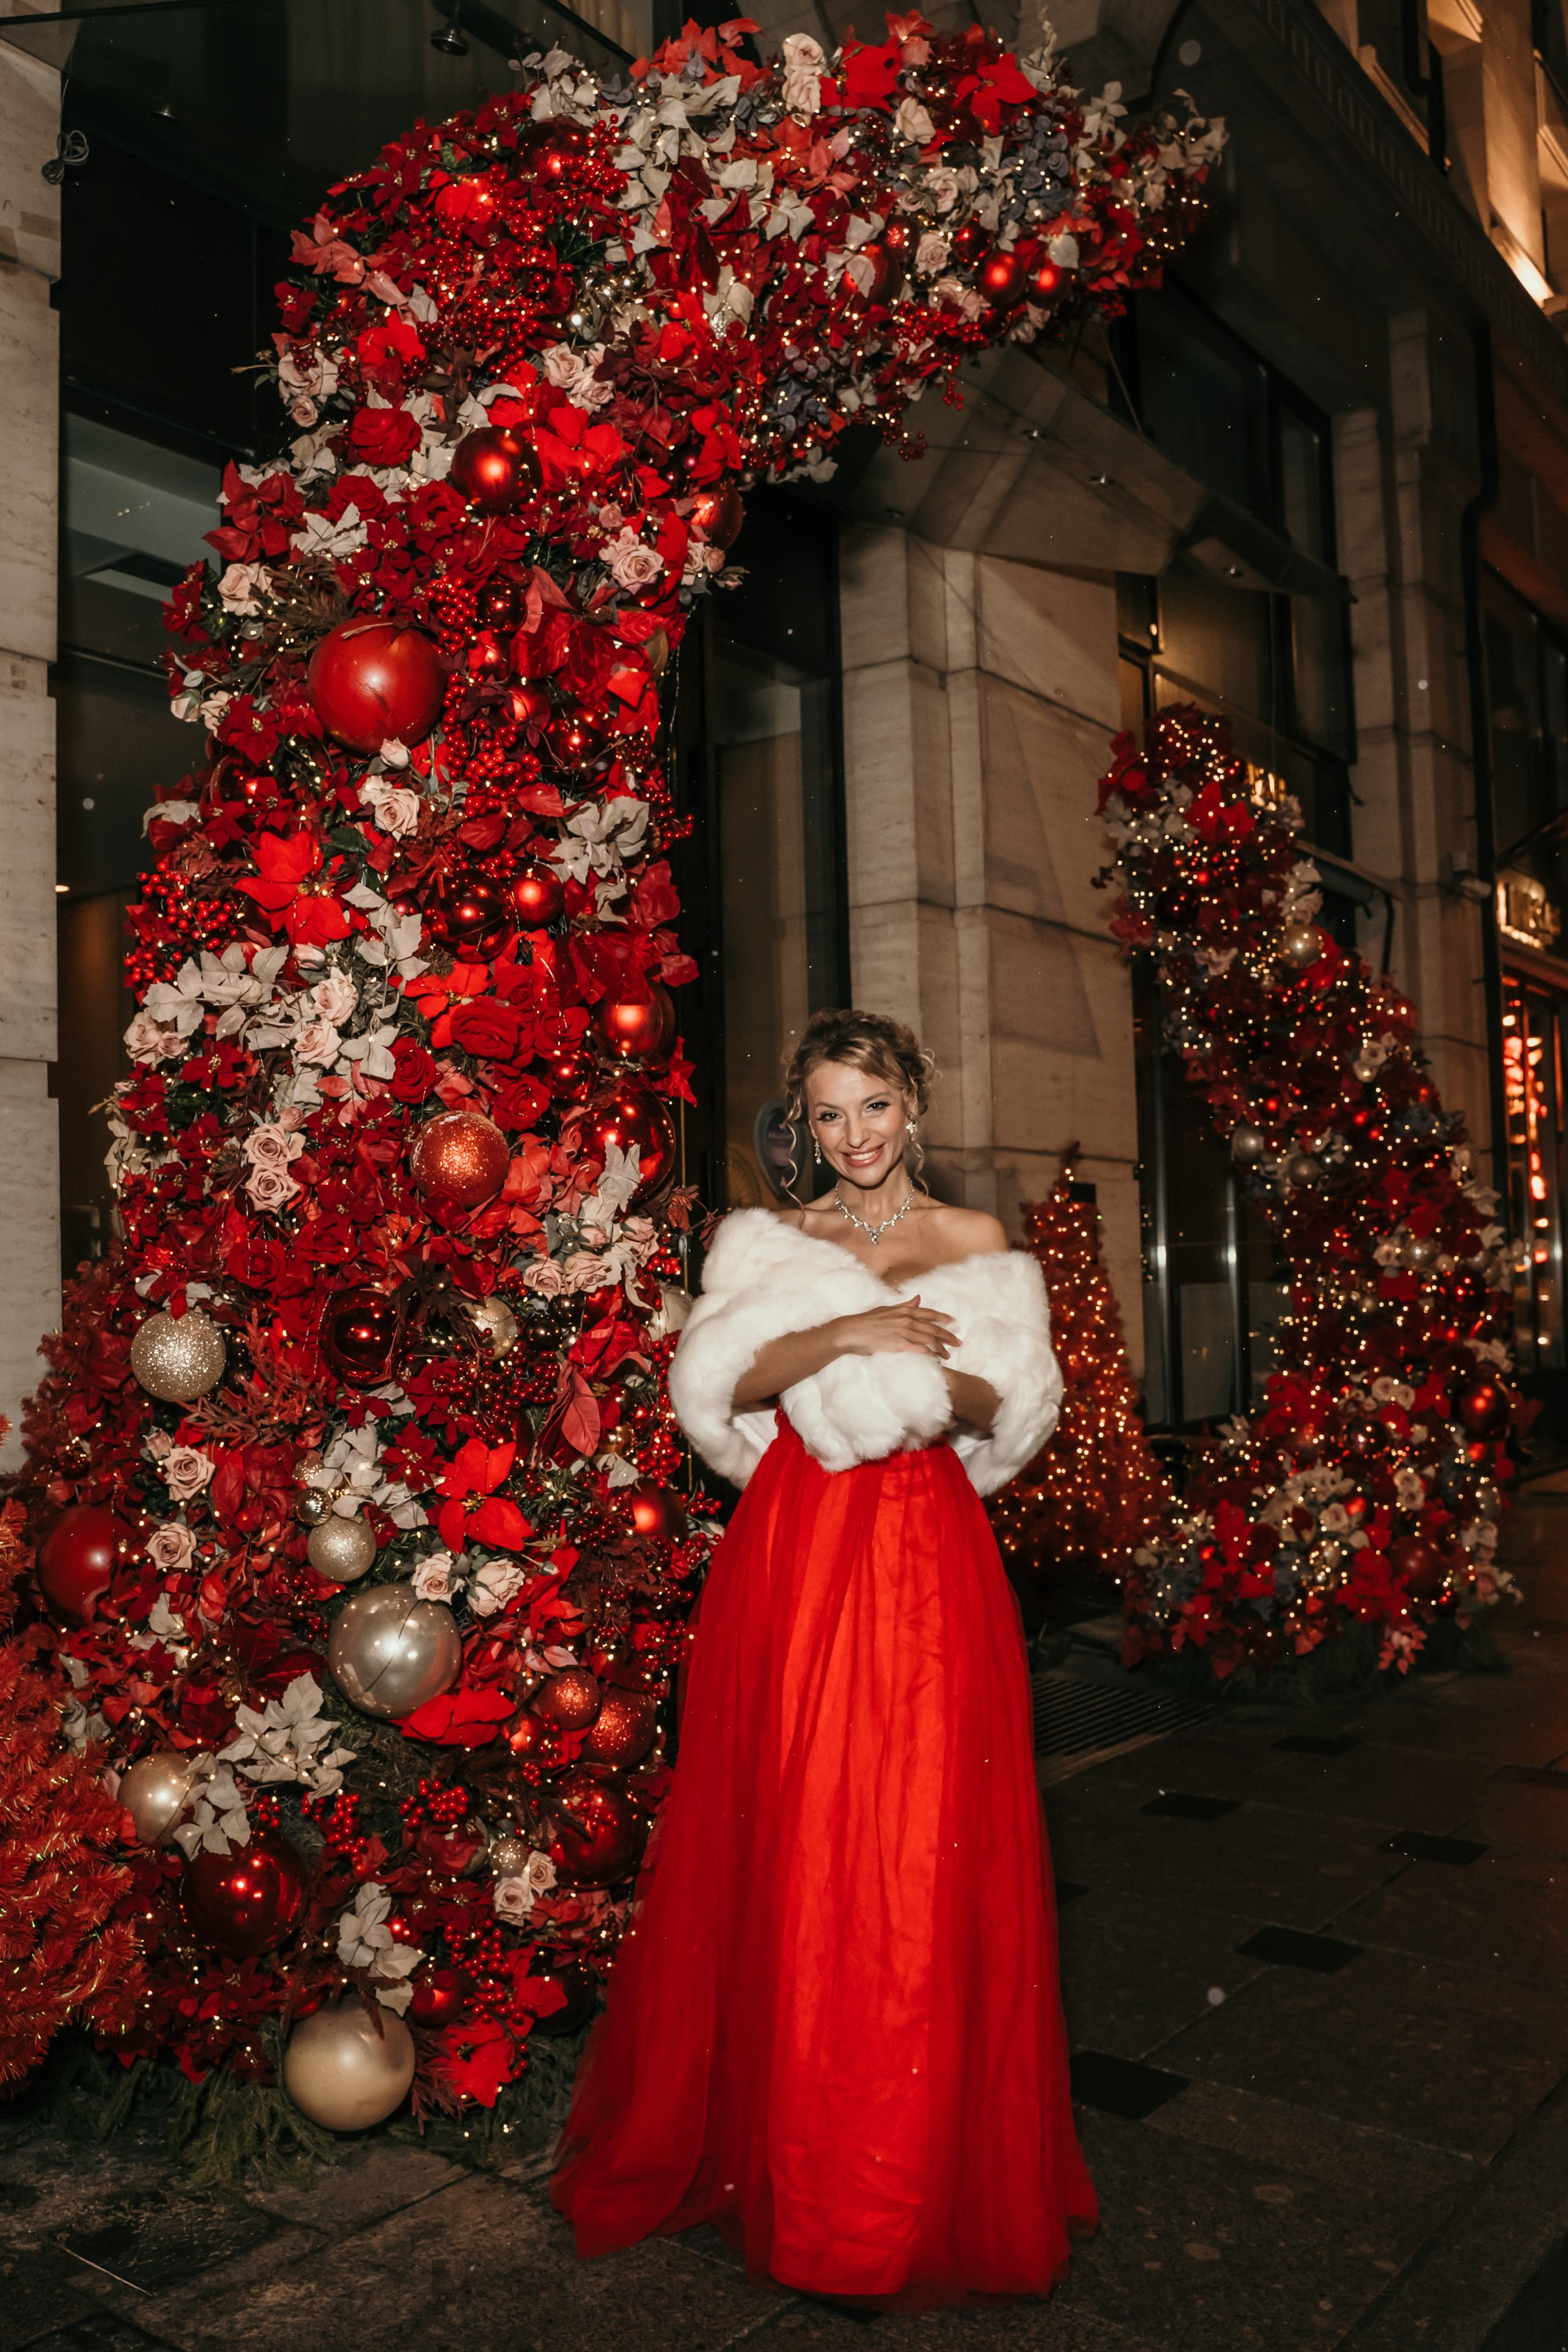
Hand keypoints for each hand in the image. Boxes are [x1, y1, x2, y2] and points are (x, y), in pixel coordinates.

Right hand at [831, 1298, 956, 1360]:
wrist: (852, 1331)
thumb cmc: (867, 1320)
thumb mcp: (887, 1309)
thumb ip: (904, 1305)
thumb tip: (918, 1298)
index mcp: (904, 1310)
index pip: (929, 1313)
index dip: (943, 1318)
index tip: (953, 1322)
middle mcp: (907, 1320)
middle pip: (933, 1328)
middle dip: (948, 1336)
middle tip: (958, 1343)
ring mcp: (903, 1332)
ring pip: (928, 1339)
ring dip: (940, 1348)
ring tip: (948, 1355)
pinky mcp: (899, 1344)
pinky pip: (919, 1348)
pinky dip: (929, 1353)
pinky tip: (935, 1358)